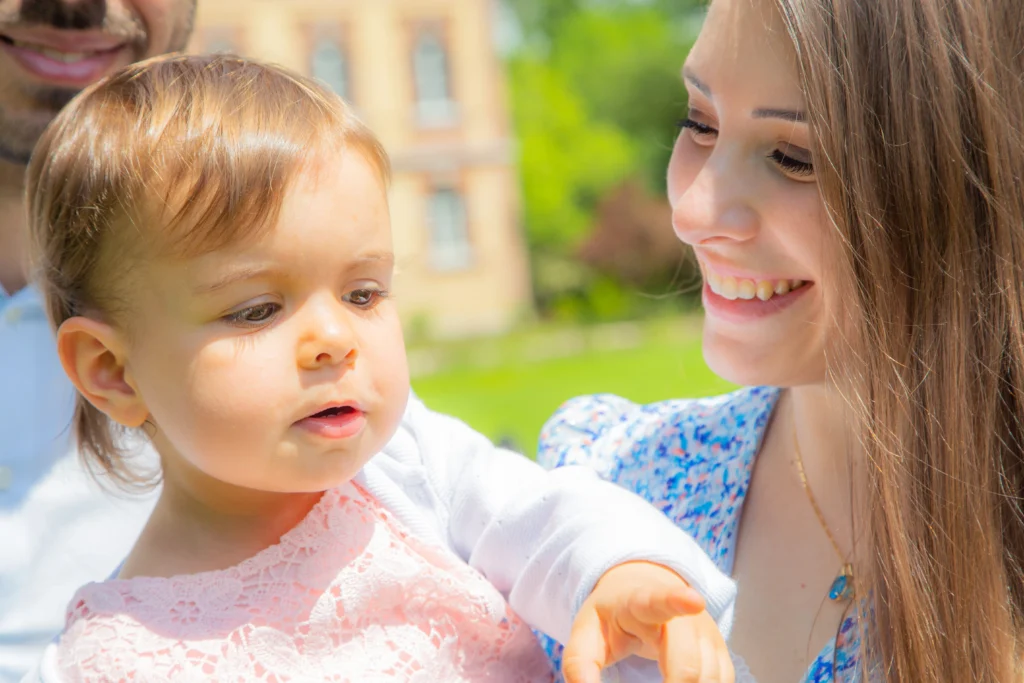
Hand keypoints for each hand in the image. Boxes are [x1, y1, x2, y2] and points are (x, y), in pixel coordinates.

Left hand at [562, 561, 734, 682]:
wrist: (645, 594)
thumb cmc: (613, 619)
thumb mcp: (586, 636)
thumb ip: (579, 667)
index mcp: (642, 604)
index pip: (661, 600)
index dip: (678, 601)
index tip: (694, 601)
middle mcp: (683, 616)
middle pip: (688, 662)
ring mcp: (707, 634)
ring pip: (708, 679)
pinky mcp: (720, 653)